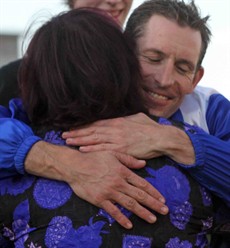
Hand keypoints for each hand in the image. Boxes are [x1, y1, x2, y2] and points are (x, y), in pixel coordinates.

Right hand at [25, 141, 168, 228]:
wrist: (75, 165)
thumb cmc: (94, 158)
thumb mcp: (112, 154)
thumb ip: (129, 159)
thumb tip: (143, 164)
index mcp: (122, 171)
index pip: (142, 183)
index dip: (153, 192)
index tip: (162, 199)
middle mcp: (118, 183)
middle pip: (139, 195)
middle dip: (153, 204)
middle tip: (165, 211)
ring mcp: (109, 192)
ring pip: (129, 204)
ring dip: (142, 212)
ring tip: (153, 219)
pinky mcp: (99, 200)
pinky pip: (112, 211)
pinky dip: (121, 218)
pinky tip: (130, 224)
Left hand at [63, 113, 162, 158]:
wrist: (161, 138)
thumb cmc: (150, 128)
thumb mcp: (136, 117)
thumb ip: (125, 118)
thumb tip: (118, 118)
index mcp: (118, 121)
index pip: (96, 123)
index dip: (83, 126)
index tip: (73, 127)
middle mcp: (115, 129)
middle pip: (92, 131)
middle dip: (77, 133)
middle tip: (64, 135)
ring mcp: (117, 140)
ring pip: (95, 140)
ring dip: (80, 140)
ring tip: (68, 141)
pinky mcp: (122, 150)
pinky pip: (104, 150)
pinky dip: (92, 149)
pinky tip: (82, 150)